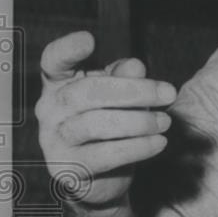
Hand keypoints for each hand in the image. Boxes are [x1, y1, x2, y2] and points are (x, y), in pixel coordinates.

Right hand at [36, 30, 175, 207]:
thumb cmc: (109, 126)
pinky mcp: (68, 167)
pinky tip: (158, 143)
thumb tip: (135, 66)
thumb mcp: (119, 97)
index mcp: (58, 83)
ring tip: (164, 122)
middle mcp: (49, 108)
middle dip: (132, 91)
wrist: (100, 177)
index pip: (54, 60)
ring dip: (137, 122)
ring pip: (94, 124)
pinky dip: (136, 148)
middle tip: (168, 93)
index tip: (90, 39)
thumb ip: (124, 79)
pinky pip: (104, 155)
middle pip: (86, 92)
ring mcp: (53, 139)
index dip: (67, 49)